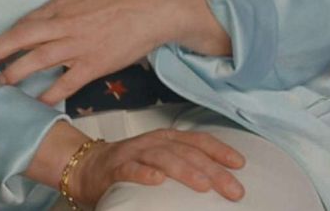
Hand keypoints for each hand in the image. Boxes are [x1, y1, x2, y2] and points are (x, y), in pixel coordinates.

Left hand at [0, 0, 219, 103]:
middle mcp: (64, 24)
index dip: (4, 38)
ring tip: (0, 83)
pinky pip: (66, 83)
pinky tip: (38, 103)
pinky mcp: (94, 64)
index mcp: (59, 6)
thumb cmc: (118, 3)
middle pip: (21, 38)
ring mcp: (78, 45)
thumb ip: (58, 12)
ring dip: (15, 72)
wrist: (151, 9)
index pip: (23, 23)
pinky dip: (50, 94)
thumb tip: (37, 25)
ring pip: (37, 59)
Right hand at [69, 130, 245, 203]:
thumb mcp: (162, 159)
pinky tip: (156, 181)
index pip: (198, 140)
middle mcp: (153, 143)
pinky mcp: (114, 168)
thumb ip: (185, 163)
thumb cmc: (133, 166)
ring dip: (184, 170)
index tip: (241, 164)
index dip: (220, 150)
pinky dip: (143, 174)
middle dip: (212, 170)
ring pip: (162, 158)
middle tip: (234, 190)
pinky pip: (129, 169)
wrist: (88, 167)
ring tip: (203, 185)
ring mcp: (133, 154)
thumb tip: (221, 180)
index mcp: (167, 139)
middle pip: (186, 152)